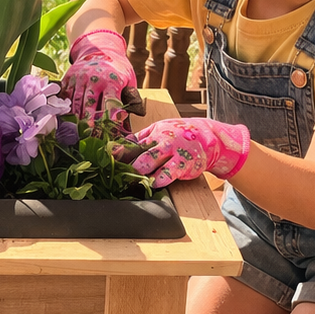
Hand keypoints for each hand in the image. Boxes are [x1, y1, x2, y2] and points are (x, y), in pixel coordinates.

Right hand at [61, 29, 146, 126]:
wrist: (100, 48)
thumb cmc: (117, 69)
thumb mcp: (129, 80)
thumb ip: (130, 98)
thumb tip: (131, 119)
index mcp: (111, 81)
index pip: (111, 102)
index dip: (110, 117)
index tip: (110, 130)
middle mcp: (94, 79)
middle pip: (89, 104)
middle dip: (89, 122)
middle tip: (90, 135)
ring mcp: (79, 77)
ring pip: (75, 102)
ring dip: (76, 118)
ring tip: (78, 131)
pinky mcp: (69, 77)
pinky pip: (65, 96)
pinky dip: (65, 108)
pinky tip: (67, 119)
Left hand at [116, 117, 250, 186]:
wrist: (207, 136)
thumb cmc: (179, 134)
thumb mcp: (160, 129)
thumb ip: (141, 138)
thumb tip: (119, 145)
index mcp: (153, 133)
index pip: (133, 143)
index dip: (119, 151)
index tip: (107, 157)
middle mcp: (162, 142)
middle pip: (140, 153)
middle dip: (128, 164)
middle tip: (116, 173)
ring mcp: (173, 153)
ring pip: (153, 162)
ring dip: (140, 172)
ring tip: (129, 180)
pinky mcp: (184, 164)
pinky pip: (170, 172)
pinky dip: (161, 178)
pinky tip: (153, 183)